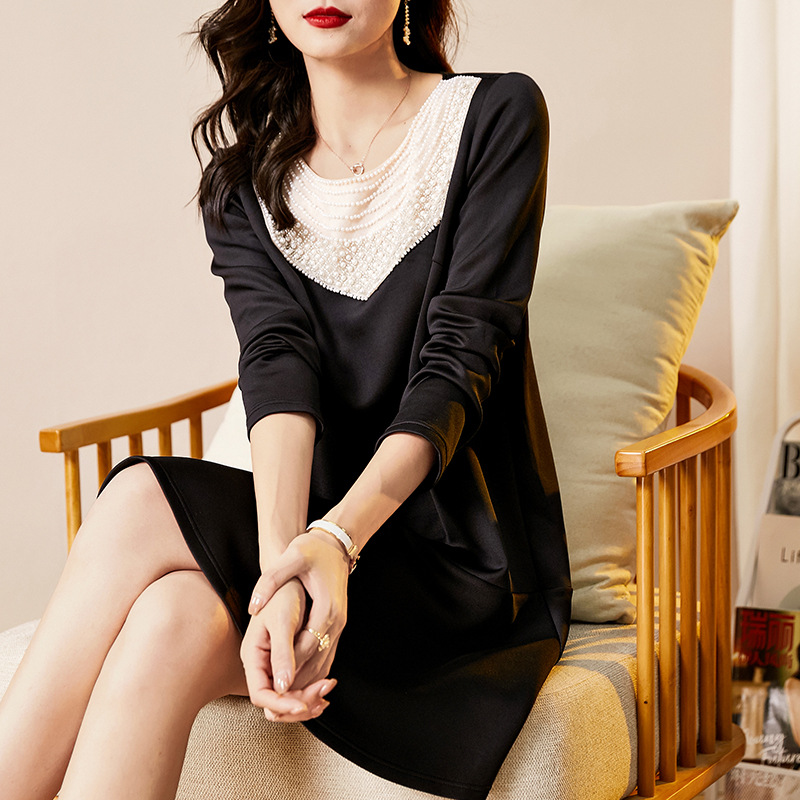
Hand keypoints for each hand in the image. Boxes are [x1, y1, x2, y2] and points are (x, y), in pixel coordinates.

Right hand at [240, 578, 335, 721]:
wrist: (291, 578)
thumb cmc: (284, 594)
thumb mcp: (283, 622)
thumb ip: (282, 654)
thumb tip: (283, 687)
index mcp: (252, 655)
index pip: (260, 695)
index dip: (282, 704)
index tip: (304, 705)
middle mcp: (260, 664)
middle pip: (275, 701)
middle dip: (298, 703)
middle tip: (324, 698)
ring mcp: (272, 663)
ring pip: (287, 696)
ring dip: (307, 699)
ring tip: (328, 692)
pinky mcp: (286, 660)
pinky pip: (296, 684)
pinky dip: (311, 688)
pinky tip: (326, 683)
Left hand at [249, 530, 349, 691]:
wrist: (336, 543)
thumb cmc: (313, 549)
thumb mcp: (292, 557)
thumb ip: (271, 580)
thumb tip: (254, 606)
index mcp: (326, 607)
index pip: (305, 646)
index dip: (288, 668)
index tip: (274, 689)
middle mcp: (335, 621)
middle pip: (316, 662)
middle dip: (297, 685)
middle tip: (275, 705)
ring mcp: (338, 625)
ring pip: (323, 664)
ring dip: (305, 684)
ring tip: (284, 703)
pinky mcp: (337, 626)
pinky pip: (327, 657)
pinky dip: (314, 674)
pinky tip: (298, 685)